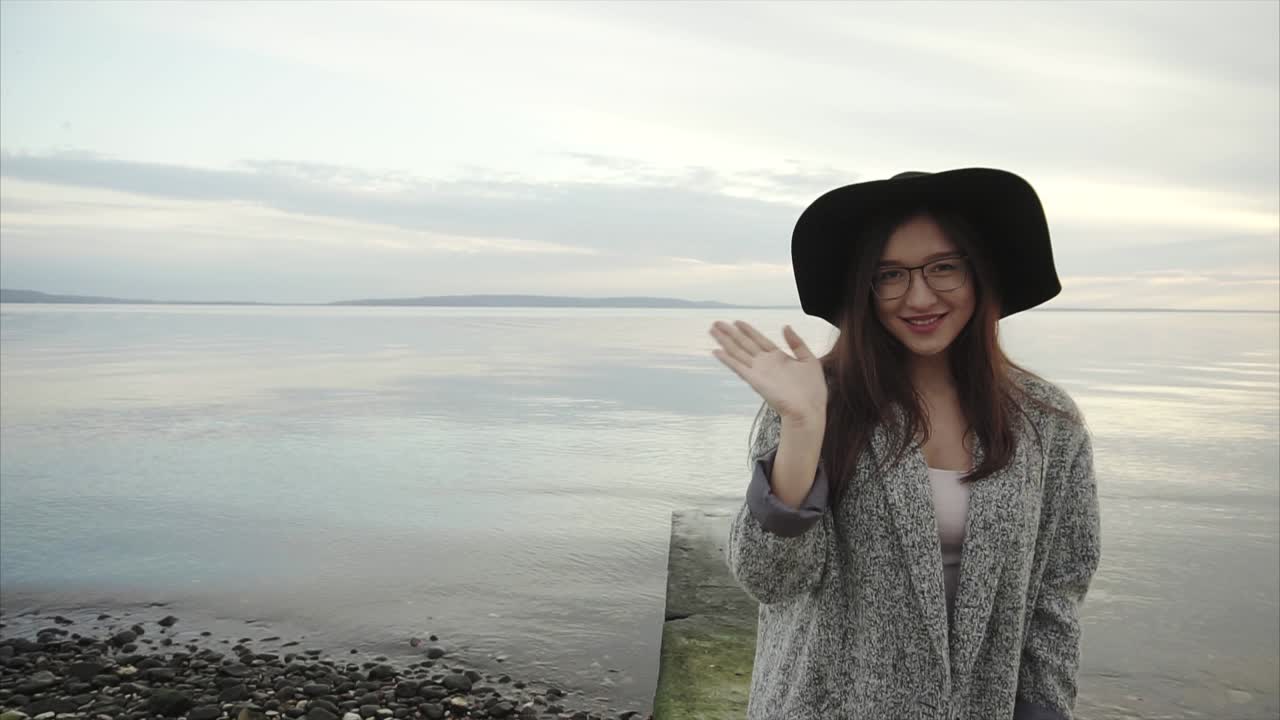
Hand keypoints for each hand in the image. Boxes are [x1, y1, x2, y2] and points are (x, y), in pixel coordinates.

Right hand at [709, 320, 827, 423]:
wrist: (808, 411)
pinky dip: (727, 359)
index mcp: (779, 358)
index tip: (737, 321)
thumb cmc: (812, 391)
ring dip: (725, 341)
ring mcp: (759, 371)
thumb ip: (797, 343)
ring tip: (713, 330)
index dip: (748, 330)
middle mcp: (766, 363)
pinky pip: (738, 367)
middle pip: (744, 343)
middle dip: (730, 333)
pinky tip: (717, 351)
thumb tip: (785, 326)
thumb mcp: (809, 360)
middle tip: (717, 323)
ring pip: (738, 352)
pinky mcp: (755, 380)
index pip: (760, 340)